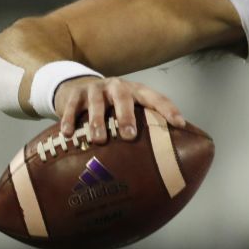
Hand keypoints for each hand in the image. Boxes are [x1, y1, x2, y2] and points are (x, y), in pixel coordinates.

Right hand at [53, 76, 186, 143]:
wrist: (78, 87)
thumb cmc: (112, 107)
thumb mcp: (128, 109)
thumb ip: (141, 126)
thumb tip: (162, 162)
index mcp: (136, 91)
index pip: (156, 98)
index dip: (169, 109)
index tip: (180, 124)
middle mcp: (117, 87)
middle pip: (123, 97)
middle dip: (126, 116)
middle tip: (129, 135)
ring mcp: (95, 89)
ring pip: (97, 102)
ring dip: (97, 120)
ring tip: (98, 139)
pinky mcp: (75, 94)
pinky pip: (72, 106)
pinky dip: (69, 119)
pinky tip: (68, 134)